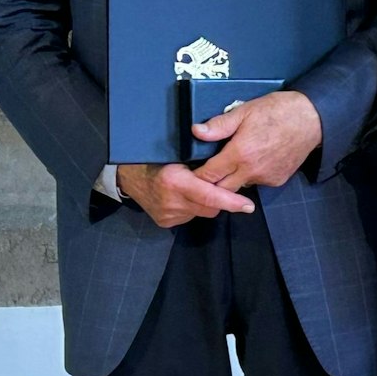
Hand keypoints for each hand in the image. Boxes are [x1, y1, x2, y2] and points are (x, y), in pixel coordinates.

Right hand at [116, 163, 253, 227]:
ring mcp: (168, 214)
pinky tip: (188, 196)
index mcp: (175, 181)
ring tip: (201, 188)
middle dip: (221, 199)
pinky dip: (194, 206)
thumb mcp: (178, 153)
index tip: (247, 205)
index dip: (231, 201)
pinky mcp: (165, 222)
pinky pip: (190, 216)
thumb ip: (200, 160)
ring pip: (202, 212)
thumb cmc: (156, 158)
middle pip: (210, 207)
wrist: (128, 175)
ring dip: (206, 202)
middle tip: (226, 188)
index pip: (210, 196)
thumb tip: (228, 161)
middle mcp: (172, 201)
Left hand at [193, 90, 323, 191]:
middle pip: (222, 190)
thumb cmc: (278, 111)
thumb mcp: (245, 110)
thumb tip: (196, 132)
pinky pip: (258, 182)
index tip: (192, 172)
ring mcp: (266, 177)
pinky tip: (258, 160)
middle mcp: (251, 170)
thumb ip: (220, 125)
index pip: (209, 175)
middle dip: (213, 184)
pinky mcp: (277, 180)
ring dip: (234, 179)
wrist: (312, 118)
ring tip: (237, 161)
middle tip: (211, 172)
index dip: (197, 176)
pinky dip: (253, 175)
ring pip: (240, 186)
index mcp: (239, 153)